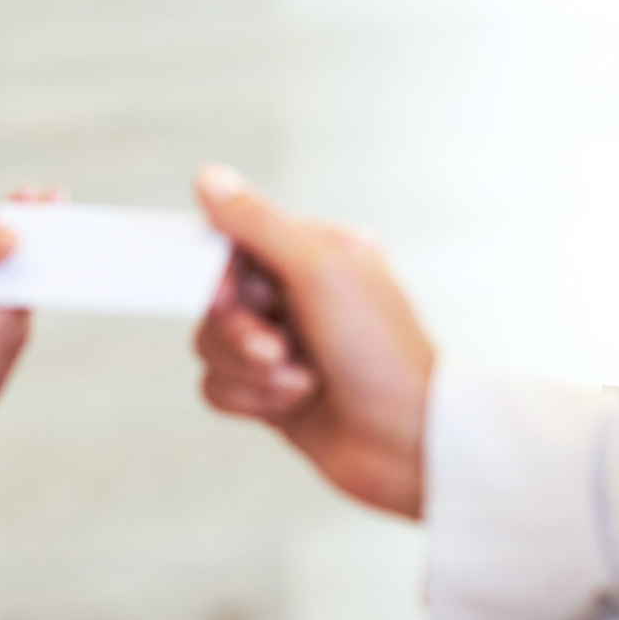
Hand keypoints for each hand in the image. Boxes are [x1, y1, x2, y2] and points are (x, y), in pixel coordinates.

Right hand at [194, 166, 435, 516]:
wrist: (409, 441)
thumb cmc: (380, 352)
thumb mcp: (319, 270)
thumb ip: (258, 224)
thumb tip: (208, 178)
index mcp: (314, 254)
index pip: (233, 241)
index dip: (219, 271)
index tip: (230, 292)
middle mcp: (295, 297)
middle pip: (214, 299)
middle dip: (240, 331)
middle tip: (277, 347)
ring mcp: (281, 347)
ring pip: (210, 346)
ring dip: (250, 370)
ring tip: (301, 381)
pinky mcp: (270, 394)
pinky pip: (218, 388)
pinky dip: (252, 399)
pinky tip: (297, 403)